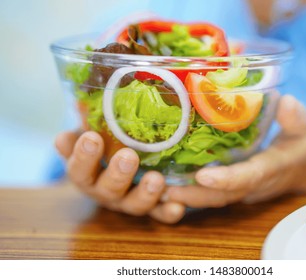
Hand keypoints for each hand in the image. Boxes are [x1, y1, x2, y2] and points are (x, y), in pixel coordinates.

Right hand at [55, 131, 185, 223]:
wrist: (117, 167)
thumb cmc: (105, 143)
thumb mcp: (93, 131)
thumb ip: (86, 120)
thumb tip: (81, 102)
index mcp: (86, 173)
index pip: (78, 168)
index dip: (83, 156)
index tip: (91, 137)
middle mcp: (105, 191)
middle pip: (107, 189)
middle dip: (117, 174)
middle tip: (128, 156)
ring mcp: (128, 201)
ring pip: (134, 204)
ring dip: (145, 194)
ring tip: (156, 179)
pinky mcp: (151, 208)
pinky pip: (159, 214)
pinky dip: (168, 212)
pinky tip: (178, 207)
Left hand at [163, 95, 305, 207]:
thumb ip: (297, 118)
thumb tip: (286, 102)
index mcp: (274, 168)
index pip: (250, 176)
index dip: (228, 179)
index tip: (202, 177)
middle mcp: (254, 183)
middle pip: (223, 195)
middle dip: (194, 196)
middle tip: (162, 190)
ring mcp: (243, 187)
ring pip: (213, 197)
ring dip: (186, 197)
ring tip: (156, 189)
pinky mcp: (235, 185)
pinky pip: (212, 192)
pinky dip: (190, 191)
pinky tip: (167, 181)